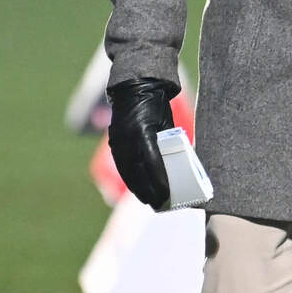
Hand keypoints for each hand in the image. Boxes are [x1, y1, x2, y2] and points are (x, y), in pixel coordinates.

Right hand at [106, 77, 176, 209]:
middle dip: (148, 189)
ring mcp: (119, 141)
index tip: (166, 192)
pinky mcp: (114, 142)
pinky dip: (129, 177)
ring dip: (137, 187)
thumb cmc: (157, 106)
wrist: (134, 89)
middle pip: (138, 171)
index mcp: (144, 131)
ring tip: (147, 200)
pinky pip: (122, 164)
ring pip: (127, 170)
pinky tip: (136, 187)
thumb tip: (177, 164)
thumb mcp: (167, 123)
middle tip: (159, 202)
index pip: (152, 161)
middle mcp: (128, 138)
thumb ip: (168, 142)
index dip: (158, 179)